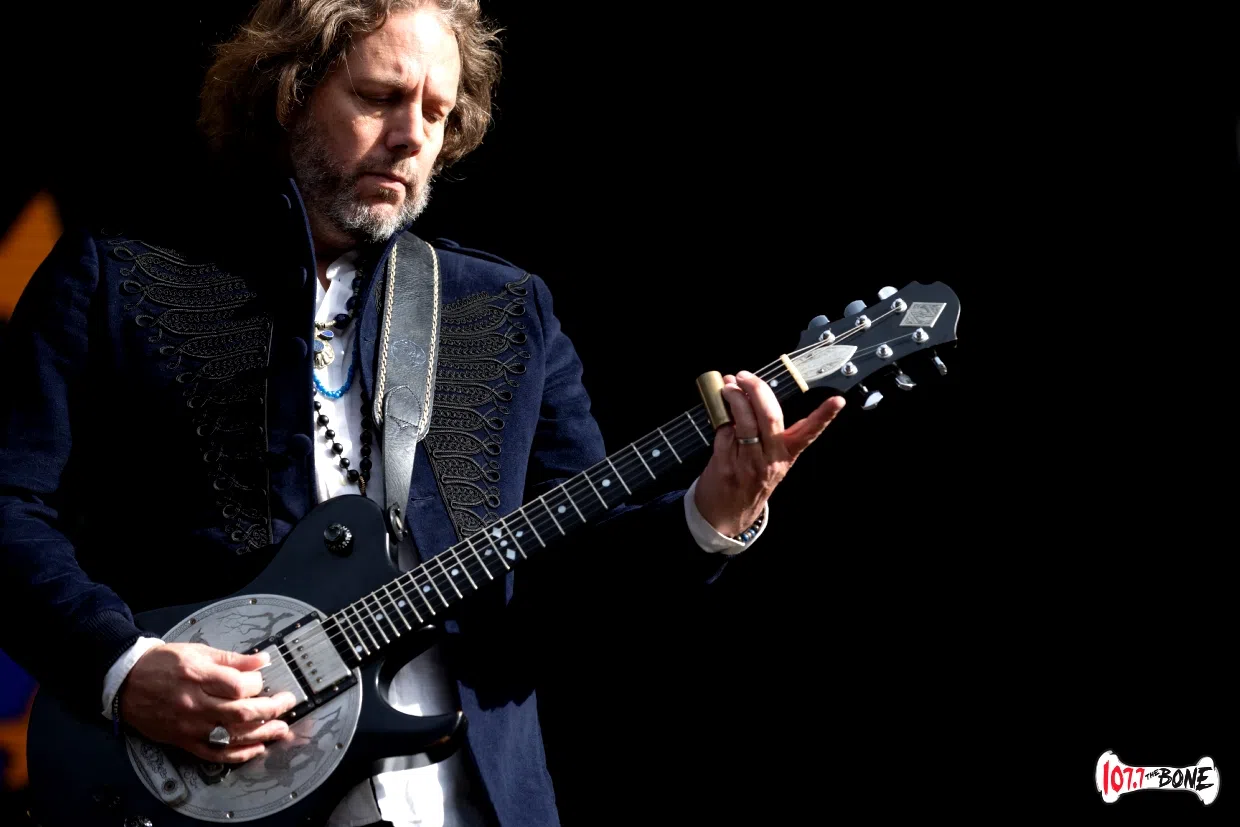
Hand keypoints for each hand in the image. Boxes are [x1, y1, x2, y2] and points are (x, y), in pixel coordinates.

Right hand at [119, 642, 297, 762]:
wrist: (127, 683)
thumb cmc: (162, 664)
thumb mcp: (198, 651)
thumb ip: (232, 659)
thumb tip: (262, 661)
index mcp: (197, 676)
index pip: (237, 686)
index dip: (257, 684)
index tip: (264, 680)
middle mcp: (194, 704)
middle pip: (240, 712)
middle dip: (271, 709)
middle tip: (287, 703)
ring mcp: (189, 726)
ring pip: (232, 736)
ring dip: (262, 733)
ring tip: (281, 728)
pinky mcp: (184, 741)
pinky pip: (215, 754)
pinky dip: (238, 754)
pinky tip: (256, 748)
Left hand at [694, 370, 845, 536]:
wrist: (727, 514)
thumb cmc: (750, 480)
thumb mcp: (769, 459)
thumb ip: (768, 430)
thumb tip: (751, 392)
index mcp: (787, 455)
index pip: (809, 433)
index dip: (824, 416)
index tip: (838, 400)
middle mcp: (771, 459)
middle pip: (770, 416)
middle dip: (757, 389)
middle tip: (745, 376)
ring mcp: (749, 463)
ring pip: (744, 421)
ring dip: (734, 398)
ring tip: (728, 387)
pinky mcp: (726, 465)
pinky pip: (724, 432)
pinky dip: (720, 418)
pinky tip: (719, 415)